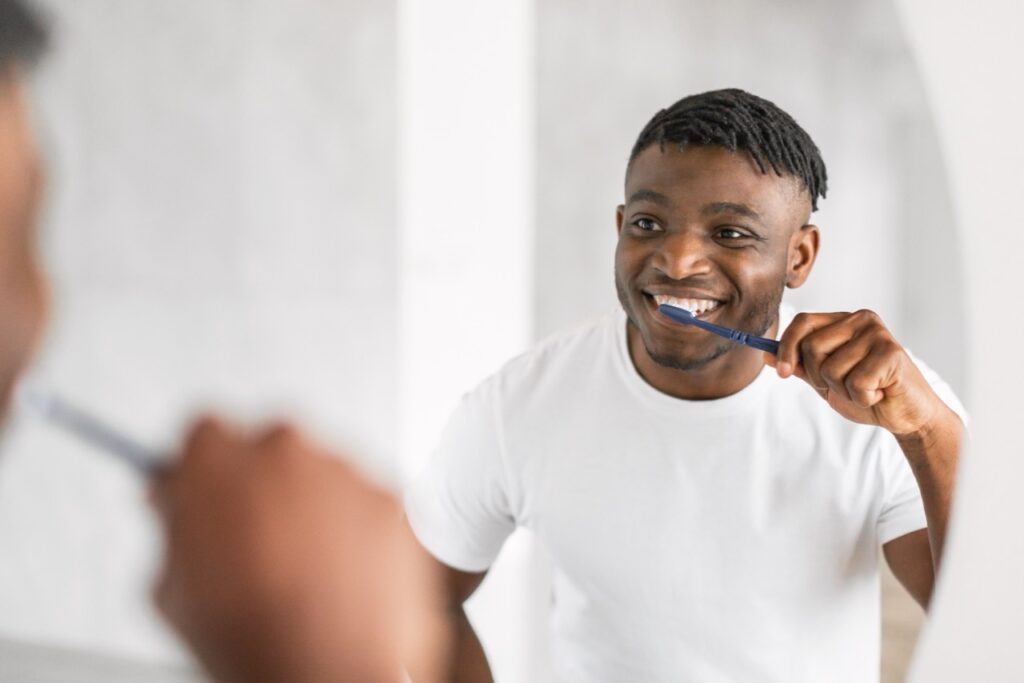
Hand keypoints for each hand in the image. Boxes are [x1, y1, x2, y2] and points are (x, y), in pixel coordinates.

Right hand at [151, 417, 445, 682]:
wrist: (324, 668)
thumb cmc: (247, 635)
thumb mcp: (171, 585)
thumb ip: (174, 524)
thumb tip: (175, 499)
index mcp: (218, 459)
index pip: (204, 433)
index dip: (205, 466)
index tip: (206, 486)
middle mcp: (284, 448)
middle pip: (270, 447)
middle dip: (263, 483)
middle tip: (258, 539)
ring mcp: (344, 469)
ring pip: (323, 473)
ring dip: (313, 506)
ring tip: (305, 569)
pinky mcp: (390, 497)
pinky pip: (367, 501)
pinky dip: (358, 528)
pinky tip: (342, 574)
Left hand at [765, 310, 945, 435]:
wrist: (906, 415)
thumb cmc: (867, 394)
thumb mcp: (825, 379)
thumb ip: (799, 365)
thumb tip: (763, 353)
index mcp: (843, 321)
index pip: (802, 323)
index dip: (786, 348)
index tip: (783, 373)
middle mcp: (861, 320)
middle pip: (811, 347)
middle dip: (820, 377)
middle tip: (845, 385)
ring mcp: (878, 334)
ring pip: (831, 369)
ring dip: (843, 391)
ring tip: (866, 389)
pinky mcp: (892, 353)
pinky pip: (855, 383)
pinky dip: (862, 398)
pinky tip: (879, 394)